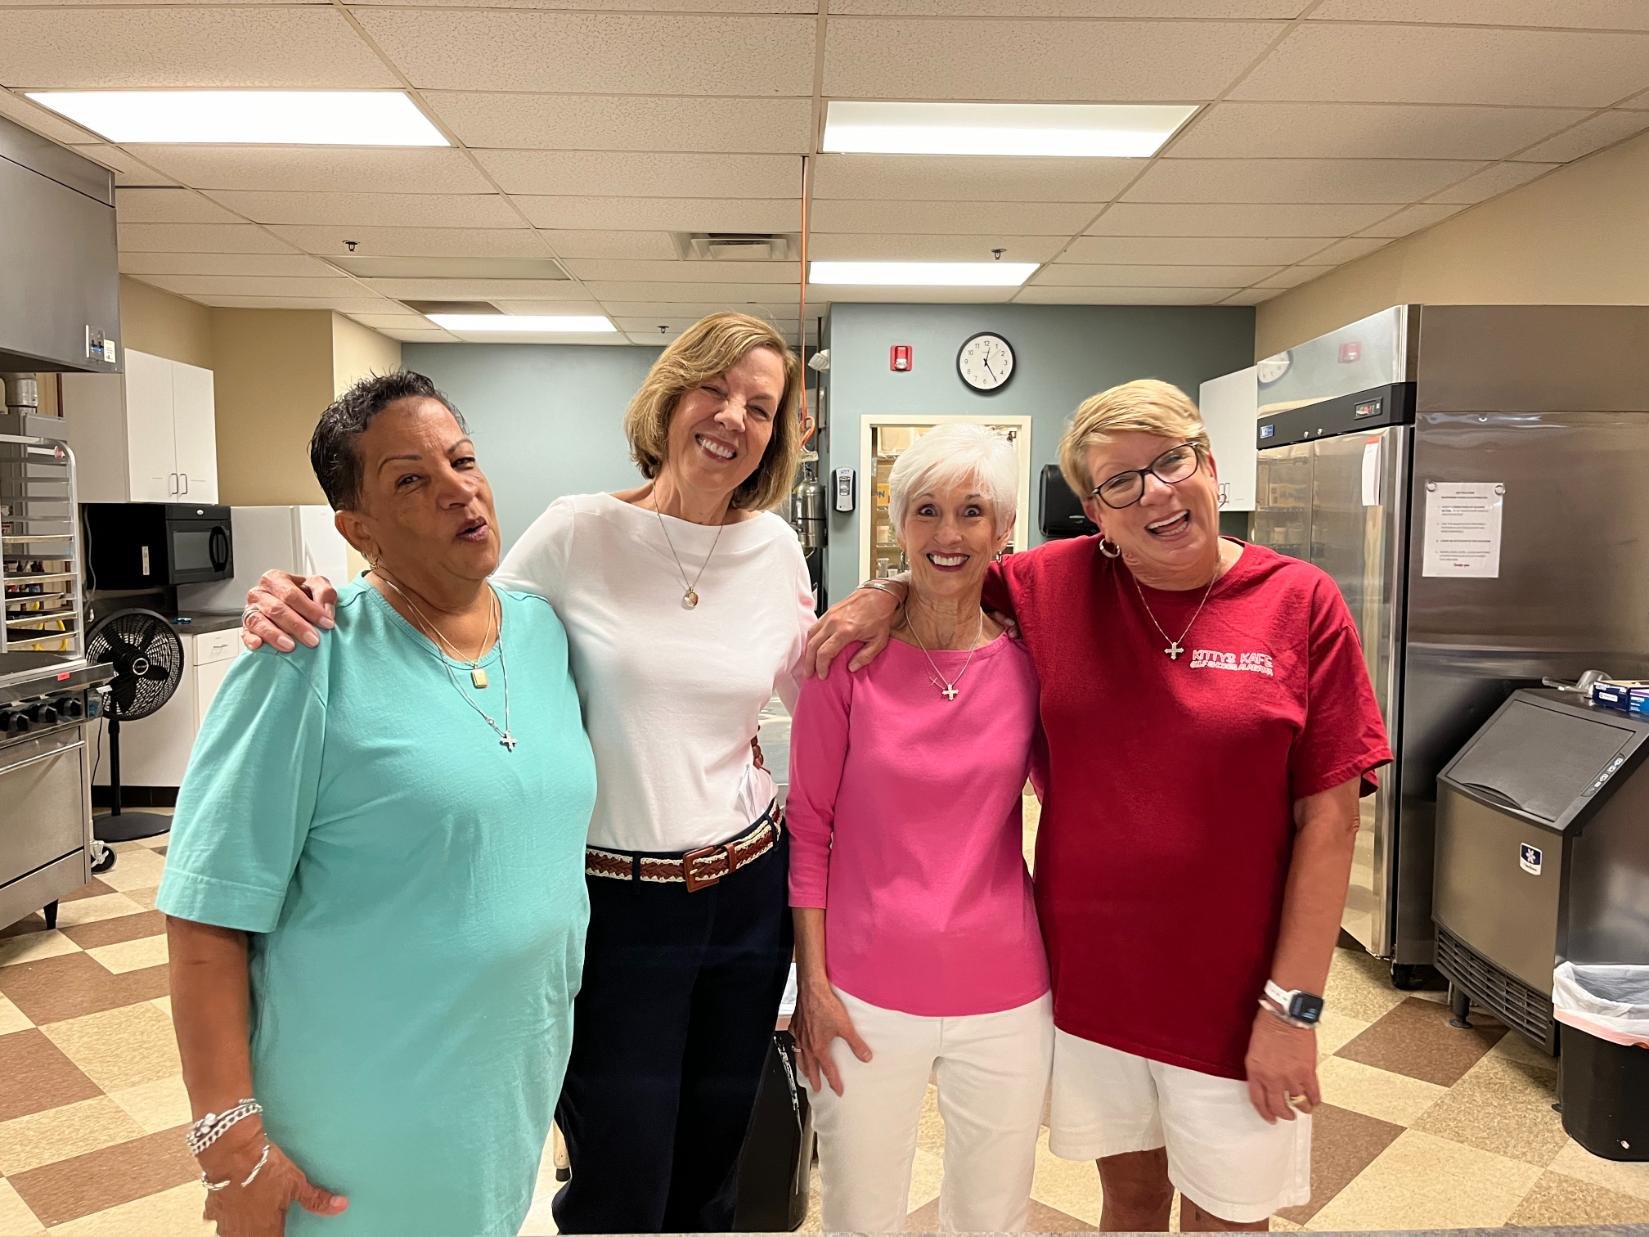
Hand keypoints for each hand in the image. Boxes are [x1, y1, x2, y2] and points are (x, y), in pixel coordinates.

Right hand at [198, 1130, 347, 1235]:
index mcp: (264, 1229)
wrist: (233, 1151)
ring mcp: (224, 1221)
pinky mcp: (212, 1207)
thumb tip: (341, 1205)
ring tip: (251, 1220)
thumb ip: (316, 1199)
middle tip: (269, 1224)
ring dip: (241, 1230)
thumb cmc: (265, 1167)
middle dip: (261, 1232)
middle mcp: (242, 1230)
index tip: (282, 1230)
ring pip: (232, 1235)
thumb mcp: (296, 1183)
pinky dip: (224, 1217)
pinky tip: (230, 1210)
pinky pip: (217, 1220)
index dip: (279, 1235)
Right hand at [242, 571, 336, 652]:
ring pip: (259, 621)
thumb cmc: (301, 596)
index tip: (326, 623)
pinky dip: (251, 640)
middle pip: (276, 609)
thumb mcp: (316, 587)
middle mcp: (259, 593)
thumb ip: (324, 593)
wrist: (291, 607)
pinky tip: (259, 645)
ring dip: (275, 635)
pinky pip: (245, 634)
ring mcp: (250, 610)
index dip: (310, 609)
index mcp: (275, 579)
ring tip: (290, 646)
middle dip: (296, 625)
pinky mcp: (245, 628)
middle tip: (313, 639)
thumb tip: (326, 613)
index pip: (291, 594)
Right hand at [791, 982, 871, 1096]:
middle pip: (810, 1067)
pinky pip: (793, 1040)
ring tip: (805, 1072)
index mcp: (818, 1047)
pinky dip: (796, 1046)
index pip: (827, 1070)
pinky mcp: (795, 1024)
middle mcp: (806, 1044)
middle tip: (816, 1088)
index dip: (834, 1082)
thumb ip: (856, 1043)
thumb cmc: (825, 1005)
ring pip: (799, 1056)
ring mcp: (799, 1035)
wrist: (811, 989)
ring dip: (803, 1066)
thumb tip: (866, 1056)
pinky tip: (798, 1044)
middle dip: (814, 1079)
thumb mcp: (845, 1026)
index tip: (838, 1090)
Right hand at [802, 586, 900, 677]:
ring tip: (808, 662)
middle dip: (809, 662)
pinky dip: (811, 639)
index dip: (821, 666)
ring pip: (810, 636)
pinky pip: (814, 627)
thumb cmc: (879, 616)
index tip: (822, 675)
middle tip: (809, 673)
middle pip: (813, 646)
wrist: (878, 595)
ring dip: (807, 651)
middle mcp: (834, 622)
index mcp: (846, 631)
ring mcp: (829, 615)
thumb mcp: (879, 641)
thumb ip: (865, 657)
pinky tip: (813, 647)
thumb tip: (852, 668)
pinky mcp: (829, 611)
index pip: (825, 653)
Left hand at [1244, 1007, 1320, 1123]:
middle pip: (1278, 1107)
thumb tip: (1265, 1082)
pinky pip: (1313, 1094)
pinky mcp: (1307, 1073)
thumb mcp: (1254, 1050)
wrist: (1286, 1014)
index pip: (1258, 1101)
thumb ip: (1258, 1069)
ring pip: (1297, 1103)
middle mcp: (1272, 1078)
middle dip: (1283, 1115)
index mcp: (1256, 1072)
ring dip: (1301, 1108)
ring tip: (1303, 1108)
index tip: (1270, 1118)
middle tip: (1287, 1116)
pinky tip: (1314, 1101)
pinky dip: (1314, 1100)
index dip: (1265, 1113)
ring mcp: (1290, 1077)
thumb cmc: (1268, 1025)